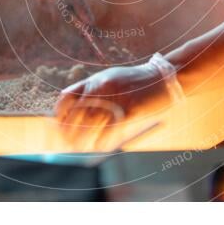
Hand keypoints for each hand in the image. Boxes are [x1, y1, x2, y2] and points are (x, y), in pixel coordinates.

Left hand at [55, 55, 182, 149]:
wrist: (163, 77)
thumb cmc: (135, 82)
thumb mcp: (109, 78)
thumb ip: (93, 92)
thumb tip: (77, 113)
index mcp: (94, 80)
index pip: (66, 98)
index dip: (60, 114)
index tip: (61, 125)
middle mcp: (100, 88)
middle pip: (75, 115)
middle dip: (69, 132)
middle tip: (69, 143)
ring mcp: (114, 99)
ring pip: (89, 126)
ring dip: (83, 141)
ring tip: (83, 147)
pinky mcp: (128, 111)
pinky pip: (108, 132)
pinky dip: (102, 142)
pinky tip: (101, 146)